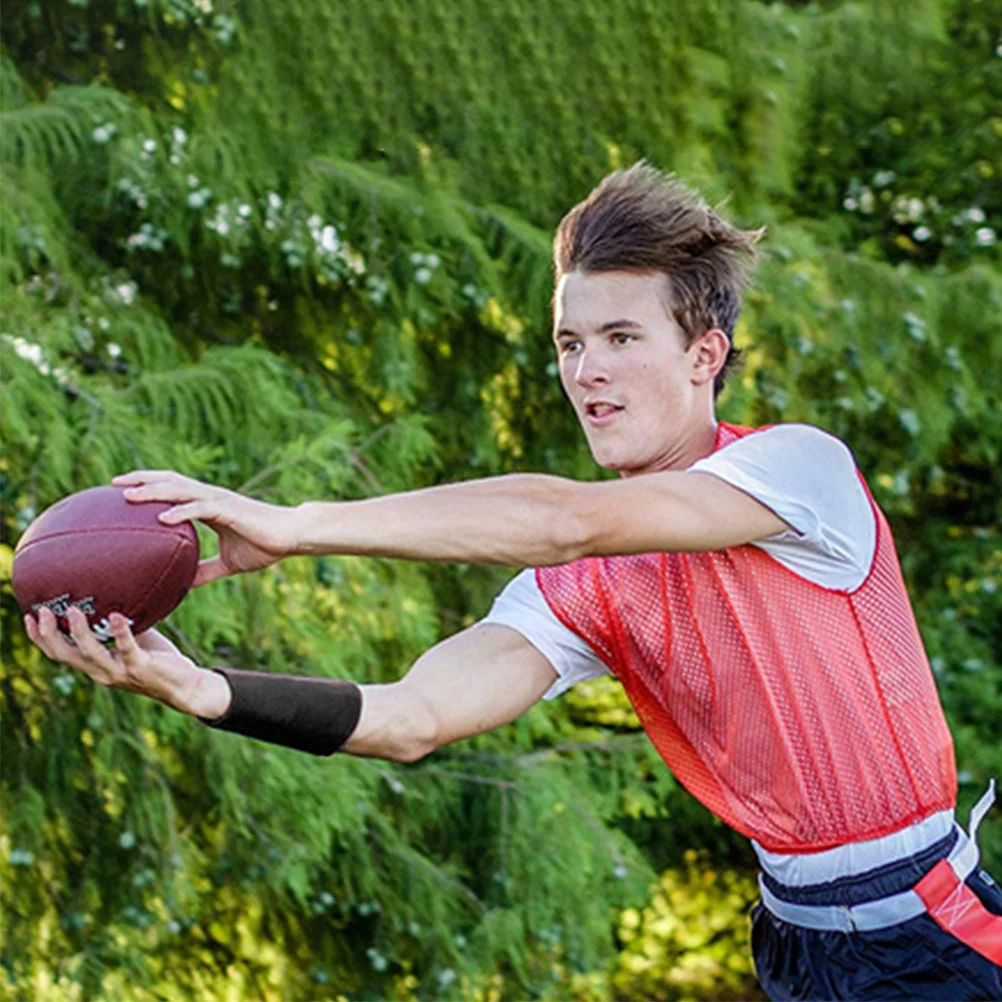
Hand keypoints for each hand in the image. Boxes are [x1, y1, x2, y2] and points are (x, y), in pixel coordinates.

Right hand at [24, 606, 226, 717]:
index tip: (29, 618)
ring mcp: (119, 671)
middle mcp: (102, 672)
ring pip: (89, 654)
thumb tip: (112, 599)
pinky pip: (126, 648)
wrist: (186, 687)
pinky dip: (119, 632)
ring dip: (78, 632)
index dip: (41, 639)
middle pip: (64, 656)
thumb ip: (119, 627)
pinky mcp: (140, 667)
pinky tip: (114, 616)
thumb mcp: (135, 641)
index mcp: (97, 667)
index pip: (61, 654)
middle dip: (48, 635)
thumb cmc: (160, 662)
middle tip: (40, 612)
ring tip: (71, 610)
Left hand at [112, 470, 298, 586]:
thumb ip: (206, 570)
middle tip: (113, 484)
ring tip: (128, 495)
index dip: (148, 486)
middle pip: (169, 480)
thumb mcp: (229, 563)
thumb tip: (184, 584)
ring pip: (180, 489)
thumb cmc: (265, 546)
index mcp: (208, 506)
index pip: (172, 489)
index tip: (121, 491)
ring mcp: (219, 501)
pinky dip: (180, 511)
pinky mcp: (230, 510)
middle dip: (141, 479)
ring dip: (153, 491)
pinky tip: (162, 518)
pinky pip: (200, 508)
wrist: (292, 537)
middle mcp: (210, 498)